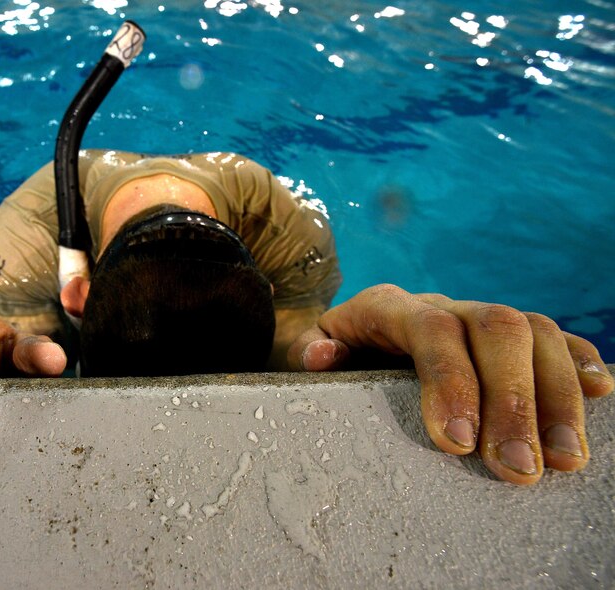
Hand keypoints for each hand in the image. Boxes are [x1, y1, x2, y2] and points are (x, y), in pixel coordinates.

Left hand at [287, 284, 612, 484]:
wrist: (350, 334)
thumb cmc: (332, 354)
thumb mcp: (307, 351)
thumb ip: (309, 352)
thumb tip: (321, 355)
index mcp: (390, 306)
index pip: (430, 329)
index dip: (450, 381)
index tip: (458, 444)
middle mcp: (443, 304)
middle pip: (496, 329)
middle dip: (513, 400)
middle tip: (519, 470)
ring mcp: (480, 316)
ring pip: (535, 332)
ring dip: (557, 395)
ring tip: (567, 460)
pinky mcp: (510, 336)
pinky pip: (554, 336)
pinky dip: (578, 361)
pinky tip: (600, 393)